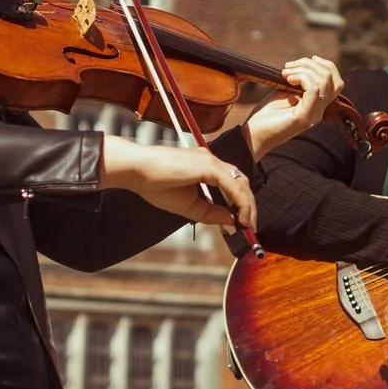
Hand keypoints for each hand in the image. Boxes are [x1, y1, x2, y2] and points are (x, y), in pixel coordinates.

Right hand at [101, 137, 255, 237]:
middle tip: (250, 228)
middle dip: (249, 207)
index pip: (232, 184)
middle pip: (241, 183)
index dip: (241, 204)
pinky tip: (240, 217)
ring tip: (248, 226)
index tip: (243, 224)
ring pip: (240, 184)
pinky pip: (231, 185)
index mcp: (205, 167)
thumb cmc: (156, 185)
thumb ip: (211, 212)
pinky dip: (239, 202)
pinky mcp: (207, 165)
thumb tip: (233, 221)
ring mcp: (210, 160)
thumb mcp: (189, 206)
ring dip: (247, 206)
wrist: (137, 171)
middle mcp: (211, 160)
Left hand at [245, 57, 343, 160]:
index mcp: (317, 105)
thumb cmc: (266, 116)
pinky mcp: (304, 117)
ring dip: (303, 70)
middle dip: (311, 65)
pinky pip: (314, 89)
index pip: (337, 82)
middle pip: (332, 79)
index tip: (310, 59)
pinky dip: (301, 78)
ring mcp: (313, 115)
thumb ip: (297, 82)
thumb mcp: (284, 93)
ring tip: (285, 73)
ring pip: (324, 82)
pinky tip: (287, 80)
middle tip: (288, 66)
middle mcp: (319, 111)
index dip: (326, 66)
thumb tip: (303, 66)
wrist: (253, 138)